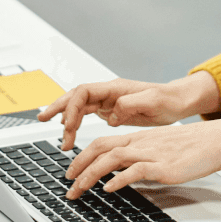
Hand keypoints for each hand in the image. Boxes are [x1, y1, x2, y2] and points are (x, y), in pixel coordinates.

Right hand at [37, 72, 219, 149]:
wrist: (177, 101)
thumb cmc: (168, 100)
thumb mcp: (153, 101)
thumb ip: (131, 105)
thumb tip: (111, 114)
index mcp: (115, 88)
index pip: (84, 92)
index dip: (72, 106)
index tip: (68, 125)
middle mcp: (109, 92)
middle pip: (76, 95)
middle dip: (58, 106)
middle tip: (43, 119)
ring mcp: (108, 100)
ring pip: (79, 105)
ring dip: (66, 117)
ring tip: (56, 133)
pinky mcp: (111, 109)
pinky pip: (87, 113)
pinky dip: (76, 121)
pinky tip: (70, 132)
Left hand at [64, 116, 220, 197]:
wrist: (215, 141)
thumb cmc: (192, 146)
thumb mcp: (161, 148)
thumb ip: (142, 156)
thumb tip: (124, 173)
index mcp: (139, 138)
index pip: (103, 142)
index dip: (83, 156)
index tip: (71, 171)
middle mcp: (141, 143)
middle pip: (100, 148)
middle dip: (79, 166)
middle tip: (67, 183)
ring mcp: (151, 153)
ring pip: (112, 158)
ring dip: (90, 175)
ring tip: (79, 189)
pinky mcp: (162, 165)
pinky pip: (135, 170)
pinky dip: (118, 179)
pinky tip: (108, 189)